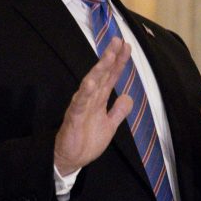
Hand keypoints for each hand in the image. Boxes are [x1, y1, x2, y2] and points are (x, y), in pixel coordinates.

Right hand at [54, 37, 133, 175]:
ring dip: (100, 69)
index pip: (111, 76)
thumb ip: (118, 111)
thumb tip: (128, 96)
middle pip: (102, 74)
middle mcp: (91, 98)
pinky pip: (80, 102)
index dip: (119, 62)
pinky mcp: (74, 116)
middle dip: (110, 57)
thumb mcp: (109, 126)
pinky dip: (85, 92)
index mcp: (99, 99)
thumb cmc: (88, 141)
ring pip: (91, 83)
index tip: (127, 46)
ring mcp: (82, 105)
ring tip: (108, 56)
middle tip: (118, 40)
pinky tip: (90, 82)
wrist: (71, 160)